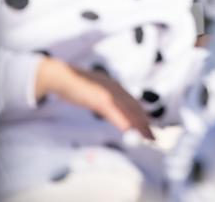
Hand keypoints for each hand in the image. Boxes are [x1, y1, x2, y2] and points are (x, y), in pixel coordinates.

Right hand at [35, 57, 153, 139]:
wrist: (61, 76)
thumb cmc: (74, 85)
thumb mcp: (93, 91)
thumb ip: (103, 98)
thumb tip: (108, 108)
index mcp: (114, 86)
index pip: (133, 102)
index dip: (142, 115)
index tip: (149, 127)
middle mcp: (114, 88)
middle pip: (135, 107)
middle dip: (145, 123)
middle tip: (153, 137)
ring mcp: (108, 93)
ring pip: (128, 111)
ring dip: (139, 126)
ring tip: (147, 138)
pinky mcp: (99, 99)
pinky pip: (114, 113)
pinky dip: (123, 122)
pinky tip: (129, 131)